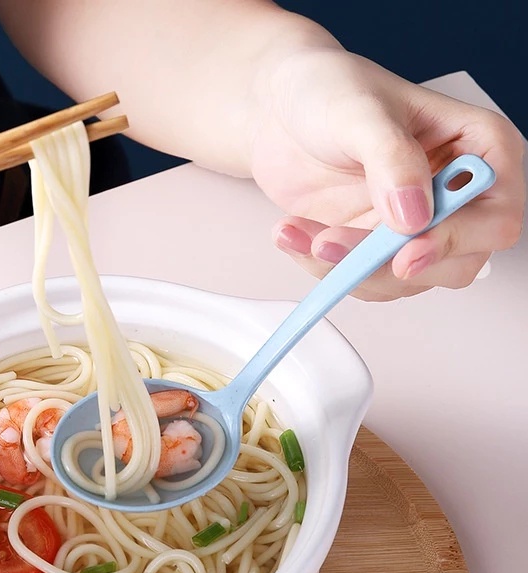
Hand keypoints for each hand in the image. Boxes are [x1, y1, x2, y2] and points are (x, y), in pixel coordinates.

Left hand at [251, 47, 524, 300]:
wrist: (279, 109)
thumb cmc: (329, 89)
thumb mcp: (361, 112)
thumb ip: (392, 159)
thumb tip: (415, 213)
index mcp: (477, 149)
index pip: (496, 217)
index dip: (457, 241)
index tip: (405, 252)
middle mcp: (453, 196)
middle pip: (454, 264)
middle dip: (388, 264)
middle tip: (332, 246)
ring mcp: (413, 227)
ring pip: (401, 280)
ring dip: (345, 267)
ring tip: (300, 232)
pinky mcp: (372, 248)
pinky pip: (358, 280)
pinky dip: (322, 266)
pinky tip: (293, 234)